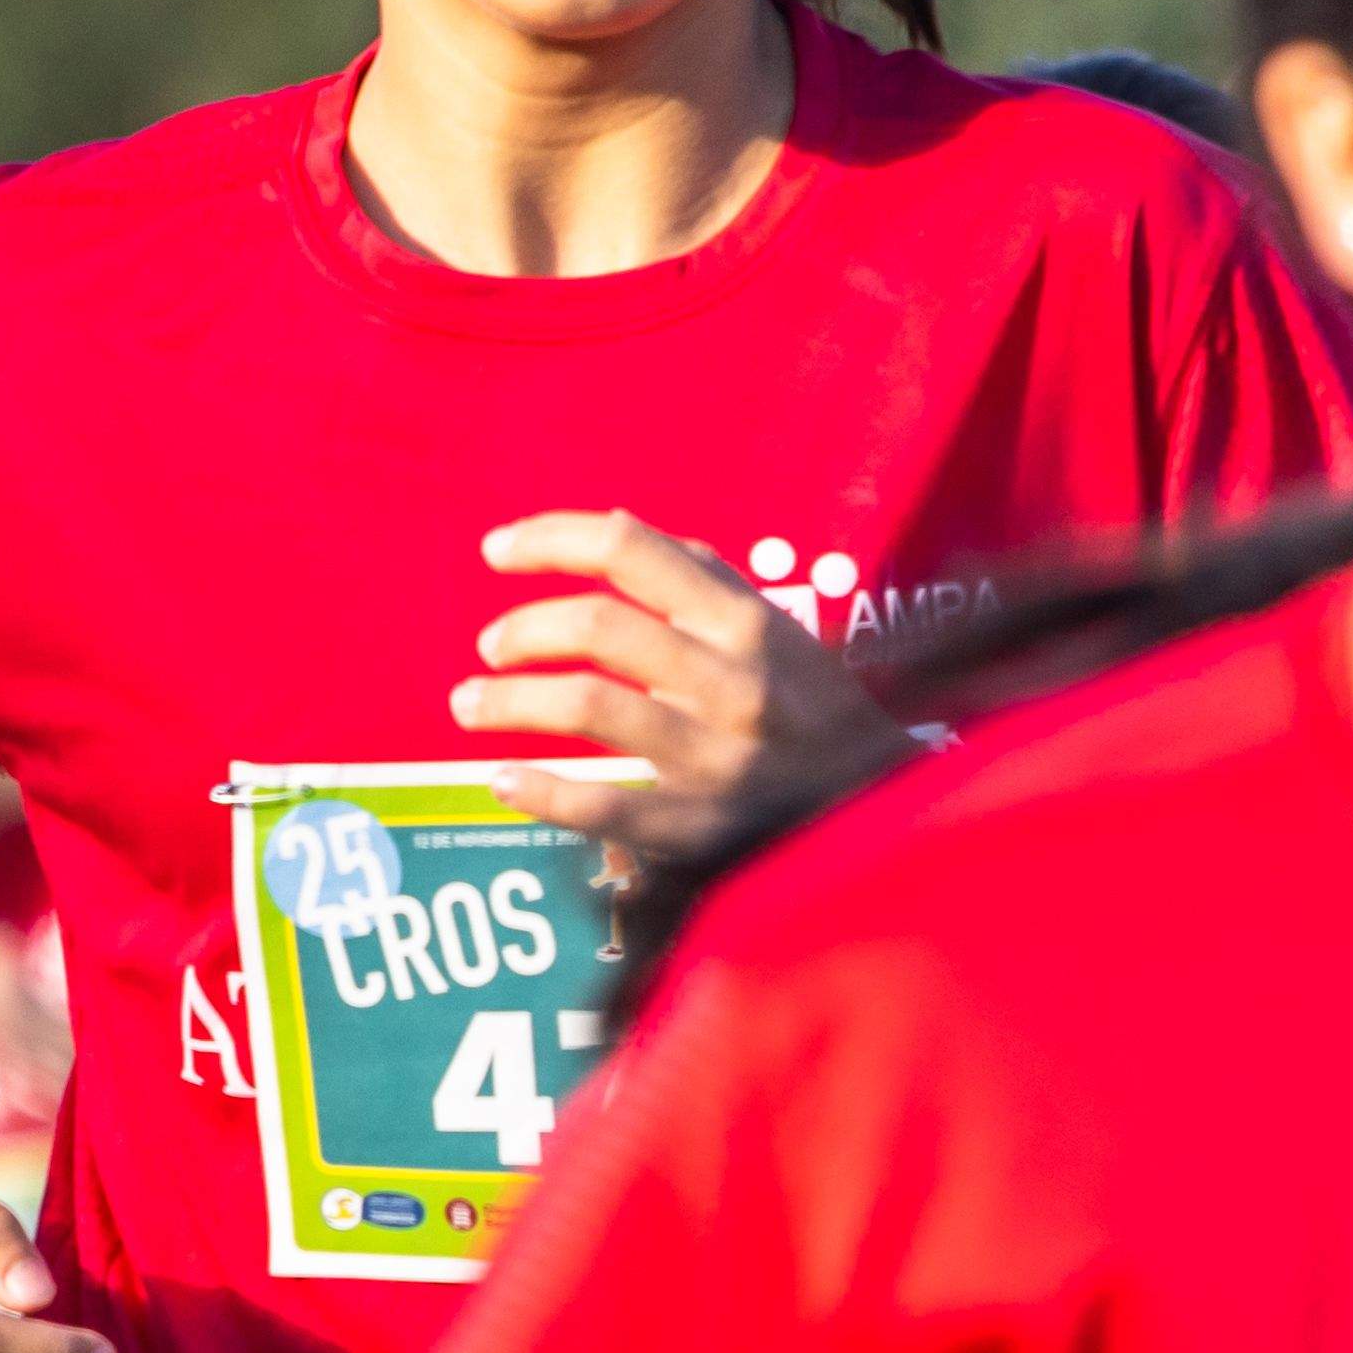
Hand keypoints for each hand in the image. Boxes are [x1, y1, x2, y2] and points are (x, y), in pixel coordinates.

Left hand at [457, 513, 911, 861]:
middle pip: (597, 626)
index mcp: (745, 620)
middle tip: (489, 646)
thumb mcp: (775, 628)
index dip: (549, 540)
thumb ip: (702, 577)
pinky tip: (502, 781)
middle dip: (521, 630)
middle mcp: (730, 679)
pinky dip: (540, 791)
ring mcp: (716, 755)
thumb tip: (611, 525)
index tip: (496, 552)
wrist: (882, 807)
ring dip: (508, 701)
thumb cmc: (814, 708)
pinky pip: (604, 806)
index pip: (630, 550)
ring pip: (588, 707)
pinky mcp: (702, 827)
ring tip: (470, 703)